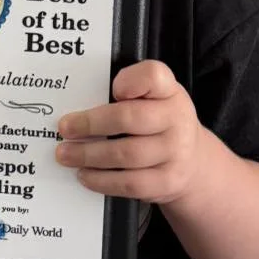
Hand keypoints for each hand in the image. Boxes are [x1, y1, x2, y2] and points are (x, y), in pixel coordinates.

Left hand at [55, 60, 202, 204]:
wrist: (192, 161)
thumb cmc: (159, 123)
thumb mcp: (153, 98)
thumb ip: (127, 93)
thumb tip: (79, 104)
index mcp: (169, 91)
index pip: (154, 76)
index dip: (131, 80)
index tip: (112, 89)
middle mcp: (176, 119)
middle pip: (130, 118)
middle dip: (91, 124)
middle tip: (65, 129)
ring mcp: (175, 152)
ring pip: (126, 154)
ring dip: (89, 155)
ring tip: (66, 154)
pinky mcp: (167, 181)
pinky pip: (130, 183)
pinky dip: (102, 180)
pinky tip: (85, 175)